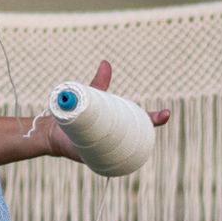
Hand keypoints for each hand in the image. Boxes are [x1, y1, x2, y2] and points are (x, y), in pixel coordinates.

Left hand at [43, 60, 172, 161]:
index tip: (166, 113)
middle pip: (135, 135)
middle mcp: (116, 140)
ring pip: (118, 146)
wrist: (54, 132)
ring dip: (121, 139)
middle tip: (152, 120)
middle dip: (145, 128)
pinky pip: (99, 156)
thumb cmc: (77, 116)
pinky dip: (102, 153)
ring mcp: (105, 150)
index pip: (141, 122)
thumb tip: (105, 62)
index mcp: (119, 125)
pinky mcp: (90, 158)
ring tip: (116, 126)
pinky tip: (108, 152)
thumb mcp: (91, 99)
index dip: (154, 118)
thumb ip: (99, 83)